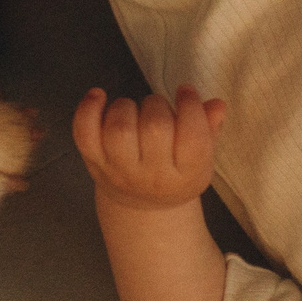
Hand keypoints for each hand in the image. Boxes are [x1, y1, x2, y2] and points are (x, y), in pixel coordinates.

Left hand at [75, 84, 225, 209]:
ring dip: (126, 107)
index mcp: (187, 175)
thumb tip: (217, 105)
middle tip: (157, 109)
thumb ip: (209, 128)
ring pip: (119, 129)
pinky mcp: (94, 162)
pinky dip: (88, 109)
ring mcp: (120, 171)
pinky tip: (99, 96)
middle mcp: (153, 176)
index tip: (185, 92)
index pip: (194, 138)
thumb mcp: (201, 157)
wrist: (143, 207)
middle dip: (157, 105)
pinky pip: (84, 132)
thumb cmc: (176, 172)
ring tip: (133, 110)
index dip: (190, 106)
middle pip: (156, 128)